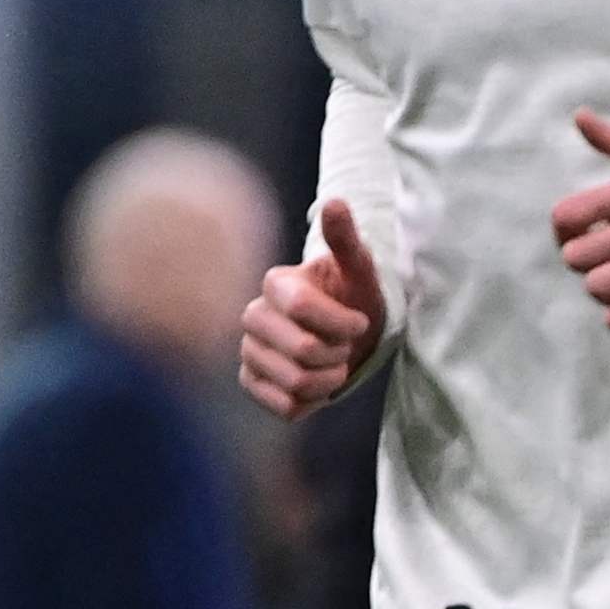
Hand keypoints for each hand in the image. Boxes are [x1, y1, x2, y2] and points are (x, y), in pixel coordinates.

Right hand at [237, 199, 385, 419]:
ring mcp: (249, 351)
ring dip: (329, 379)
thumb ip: (346, 239)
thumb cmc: (354, 298)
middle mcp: (253, 315)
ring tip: (335, 365)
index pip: (303, 309)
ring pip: (294, 382)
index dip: (341, 323)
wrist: (349, 337)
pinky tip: (317, 385)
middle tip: (346, 346)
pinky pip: (283, 406)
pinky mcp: (251, 383)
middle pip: (301, 350)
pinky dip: (311, 402)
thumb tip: (335, 202)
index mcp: (276, 284)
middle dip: (337, 353)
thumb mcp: (360, 269)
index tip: (359, 322)